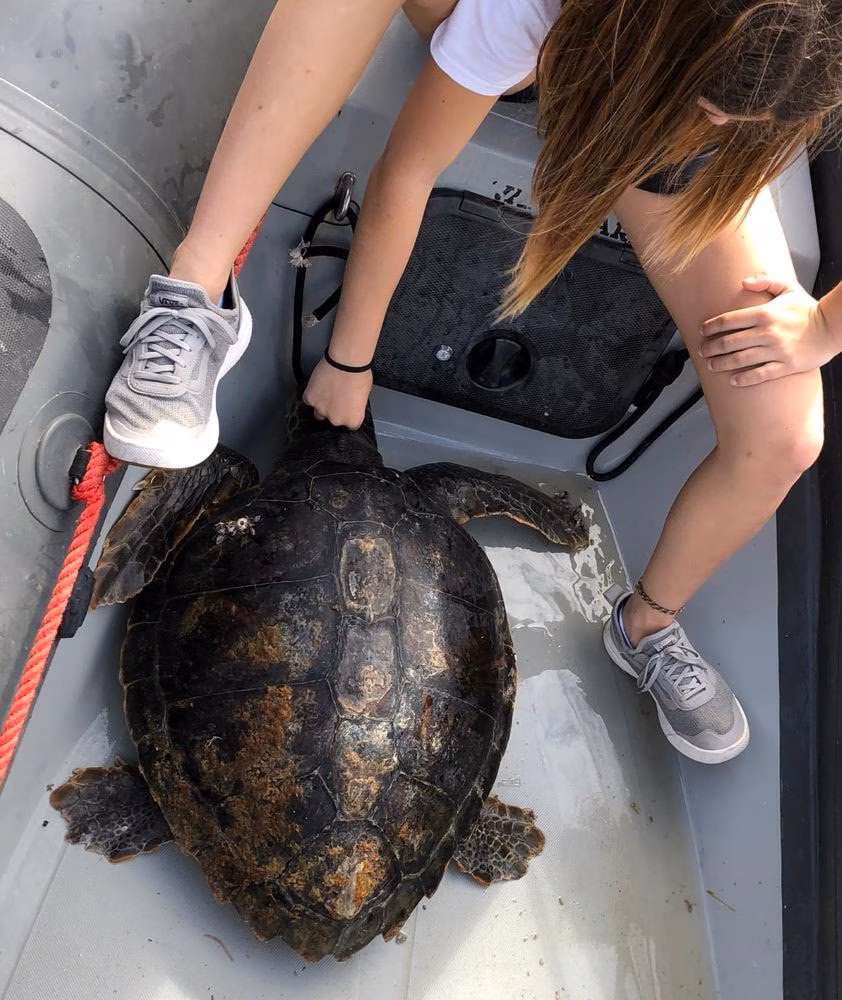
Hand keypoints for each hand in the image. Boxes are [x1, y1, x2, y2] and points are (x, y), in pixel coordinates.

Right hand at [302, 357, 372, 428]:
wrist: (347, 361)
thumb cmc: (359, 374)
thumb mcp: (363, 396)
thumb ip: (354, 406)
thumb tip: (349, 405)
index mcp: (352, 420)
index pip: (349, 426)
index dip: (347, 416)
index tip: (346, 410)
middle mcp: (336, 419)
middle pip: (332, 421)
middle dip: (334, 411)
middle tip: (336, 398)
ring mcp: (321, 410)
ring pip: (318, 413)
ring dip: (322, 405)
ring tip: (327, 392)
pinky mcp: (310, 399)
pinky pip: (308, 401)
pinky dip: (312, 395)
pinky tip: (319, 387)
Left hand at [698, 275, 836, 386]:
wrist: (833, 327)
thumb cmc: (809, 309)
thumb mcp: (789, 288)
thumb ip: (766, 282)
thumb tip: (744, 282)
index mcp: (765, 314)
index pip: (729, 320)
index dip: (711, 326)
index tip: (703, 331)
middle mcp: (767, 332)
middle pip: (729, 342)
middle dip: (711, 347)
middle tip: (702, 351)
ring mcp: (776, 350)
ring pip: (740, 359)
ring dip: (721, 363)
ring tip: (711, 365)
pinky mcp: (785, 365)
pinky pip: (760, 374)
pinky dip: (744, 379)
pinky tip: (733, 380)